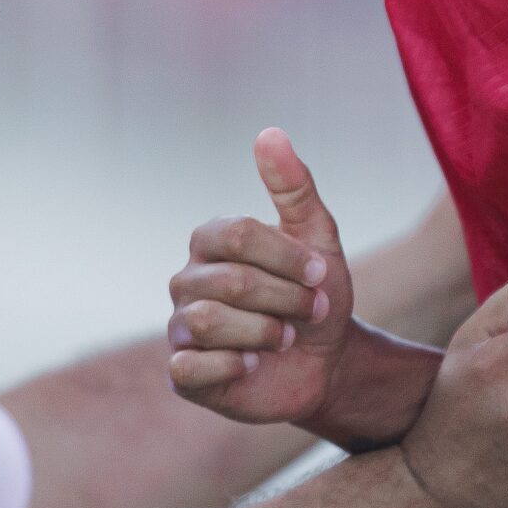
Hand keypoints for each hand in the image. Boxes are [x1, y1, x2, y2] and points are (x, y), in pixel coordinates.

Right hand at [167, 130, 348, 425]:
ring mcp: (180, 327)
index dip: (286, 257)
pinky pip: (190, 367)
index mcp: (210, 241)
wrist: (327, 362)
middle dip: (287, 299)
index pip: (237, 234)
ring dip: (266, 333)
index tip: (321, 273)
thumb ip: (293, 186)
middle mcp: (186, 280)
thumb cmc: (316, 294)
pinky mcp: (183, 374)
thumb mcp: (317, 238)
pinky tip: (254, 365)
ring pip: (210, 322)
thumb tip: (269, 132)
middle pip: (232, 281)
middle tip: (311, 311)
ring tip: (285, 338)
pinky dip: (233, 366)